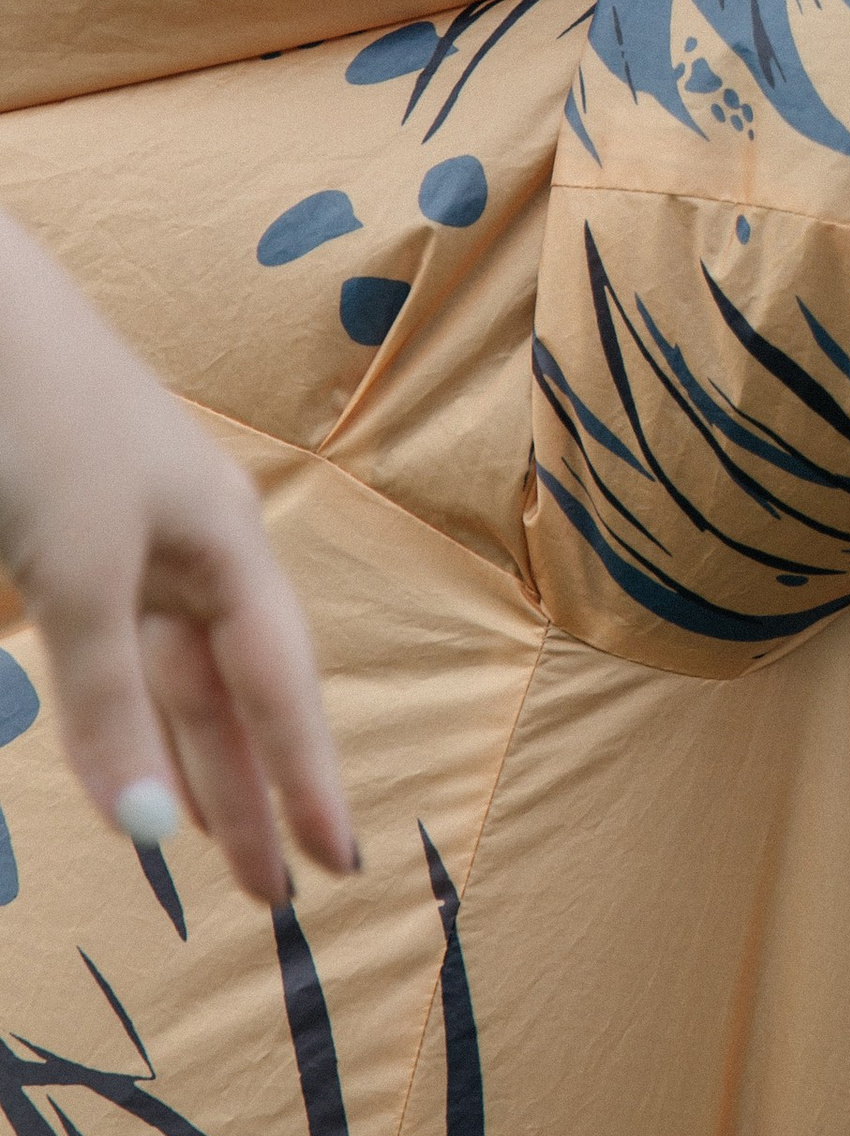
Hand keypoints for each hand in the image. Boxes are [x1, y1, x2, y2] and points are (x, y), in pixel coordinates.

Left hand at [0, 211, 355, 903]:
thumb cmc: (48, 424)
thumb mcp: (82, 572)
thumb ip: (110, 701)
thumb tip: (144, 829)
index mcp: (227, 541)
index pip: (281, 685)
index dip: (308, 776)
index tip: (337, 862)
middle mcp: (192, 548)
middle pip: (234, 689)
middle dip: (255, 788)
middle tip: (275, 889)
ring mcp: (130, 546)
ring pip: (172, 679)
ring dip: (191, 762)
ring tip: (212, 847)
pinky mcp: (67, 546)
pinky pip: (116, 659)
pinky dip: (128, 719)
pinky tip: (132, 757)